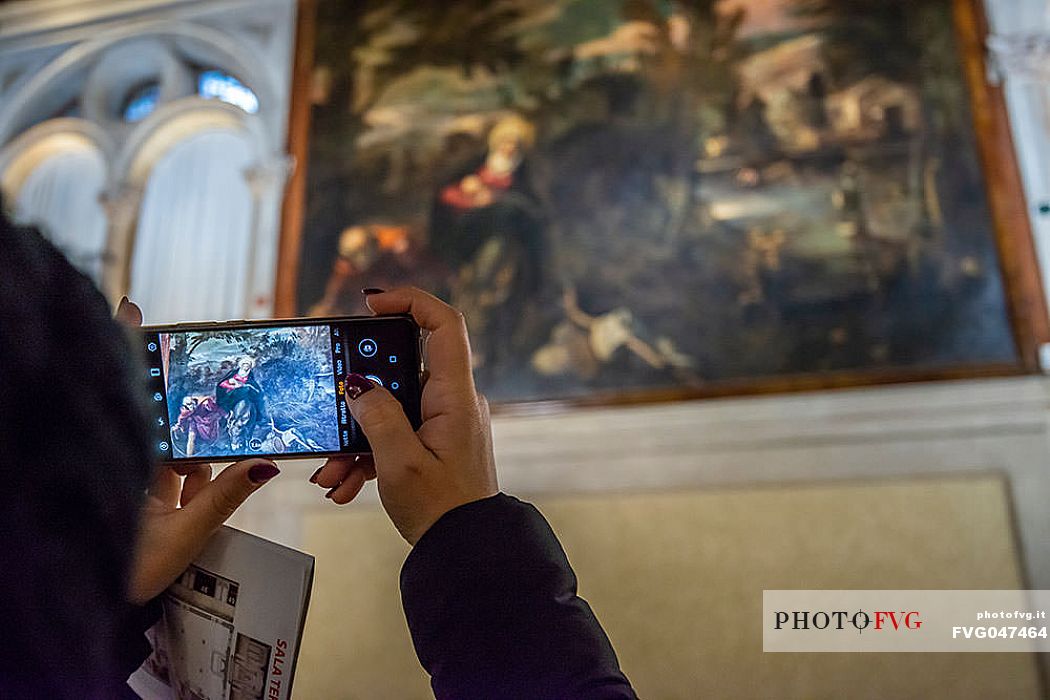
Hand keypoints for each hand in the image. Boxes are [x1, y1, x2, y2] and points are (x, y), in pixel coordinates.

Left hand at [115, 297, 279, 602]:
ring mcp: (139, 483)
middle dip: (179, 394)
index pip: (133, 394)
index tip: (131, 309)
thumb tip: (267, 462)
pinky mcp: (152, 503)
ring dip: (197, 444)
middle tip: (201, 368)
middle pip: (156, 413)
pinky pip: (180, 475)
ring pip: (172, 446)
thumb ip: (226, 496)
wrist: (101, 609)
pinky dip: (200, 473)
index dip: (129, 349)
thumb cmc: (127, 571)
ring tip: (218, 443)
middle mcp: (131, 464)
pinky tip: (218, 475)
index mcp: (130, 462)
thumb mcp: (185, 533)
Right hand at [311, 288, 497, 543]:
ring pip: (393, 409)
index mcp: (455, 397)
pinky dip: (370, 454)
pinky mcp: (436, 444)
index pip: (445, 326)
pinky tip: (344, 484)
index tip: (371, 303)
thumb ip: (376, 418)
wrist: (467, 553)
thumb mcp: (399, 463)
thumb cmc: (443, 511)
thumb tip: (358, 385)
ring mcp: (446, 423)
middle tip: (332, 411)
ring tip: (332, 472)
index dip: (410, 302)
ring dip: (358, 437)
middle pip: (403, 370)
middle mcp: (454, 402)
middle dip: (361, 395)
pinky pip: (398, 434)